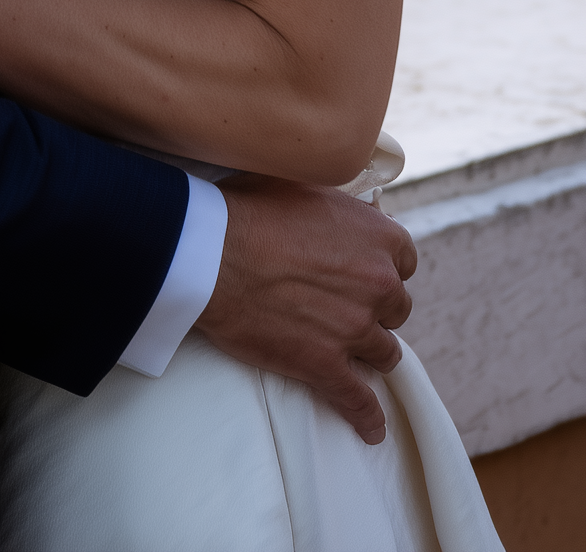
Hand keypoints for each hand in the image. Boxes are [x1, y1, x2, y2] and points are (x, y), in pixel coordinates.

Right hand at [198, 174, 416, 445]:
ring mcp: (355, 327)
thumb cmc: (247, 211)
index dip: (382, 268)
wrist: (211, 253)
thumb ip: (337, 208)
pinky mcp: (327, 365)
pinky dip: (366, 416)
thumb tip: (340, 216)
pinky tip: (370, 427)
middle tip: (343, 306)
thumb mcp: (303, 188)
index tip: (364, 273)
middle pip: (396, 308)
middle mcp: (377, 281)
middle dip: (374, 309)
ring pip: (384, 353)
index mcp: (376, 235)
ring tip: (346, 351)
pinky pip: (359, 400)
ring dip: (366, 352)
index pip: (405, 261)